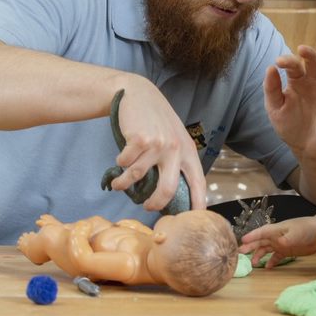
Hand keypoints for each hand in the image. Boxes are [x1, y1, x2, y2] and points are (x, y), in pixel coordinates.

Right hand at [108, 77, 206, 210]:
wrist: (138, 93)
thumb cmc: (156, 120)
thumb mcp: (174, 137)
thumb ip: (176, 160)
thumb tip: (171, 194)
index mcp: (188, 151)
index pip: (198, 183)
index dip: (198, 204)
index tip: (193, 221)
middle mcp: (176, 149)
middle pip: (167, 190)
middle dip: (154, 204)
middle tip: (146, 207)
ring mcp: (158, 144)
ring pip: (137, 177)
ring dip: (123, 184)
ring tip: (118, 184)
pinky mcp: (139, 140)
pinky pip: (124, 163)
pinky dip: (119, 164)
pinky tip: (120, 158)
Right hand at [239, 217, 315, 266]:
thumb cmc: (309, 229)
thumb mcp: (298, 233)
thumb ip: (288, 238)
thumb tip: (279, 243)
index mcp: (277, 229)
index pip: (261, 232)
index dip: (252, 236)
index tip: (242, 241)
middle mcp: (277, 236)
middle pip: (260, 241)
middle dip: (250, 246)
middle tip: (240, 252)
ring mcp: (281, 243)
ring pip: (266, 249)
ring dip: (258, 255)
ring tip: (252, 263)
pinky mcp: (287, 250)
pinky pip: (276, 256)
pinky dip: (271, 261)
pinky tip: (267, 267)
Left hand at [264, 45, 315, 163]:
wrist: (305, 149)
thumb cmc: (290, 126)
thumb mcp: (275, 109)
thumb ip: (271, 89)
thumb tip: (270, 67)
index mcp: (297, 81)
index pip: (294, 66)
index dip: (288, 61)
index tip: (279, 62)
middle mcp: (313, 82)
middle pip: (315, 62)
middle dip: (309, 54)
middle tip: (301, 49)